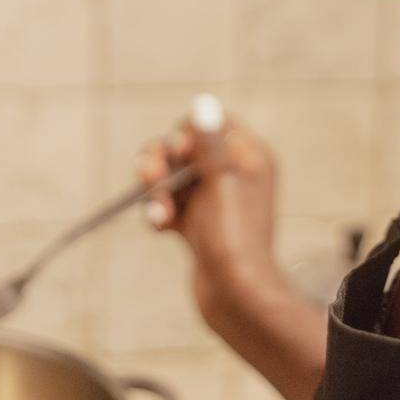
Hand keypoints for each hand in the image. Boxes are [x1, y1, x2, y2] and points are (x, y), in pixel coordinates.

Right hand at [135, 110, 280, 326]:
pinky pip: (170, 204)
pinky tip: (160, 226)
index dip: (190, 130)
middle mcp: (234, 175)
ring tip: (157, 210)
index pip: (215, 123)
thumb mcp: (221, 182)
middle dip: (163, 161)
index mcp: (250, 158)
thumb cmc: (235, 238)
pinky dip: (160, 211)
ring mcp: (215, 200)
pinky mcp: (198, 224)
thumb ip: (208, 142)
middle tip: (150, 176)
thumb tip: (204, 101)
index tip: (178, 148)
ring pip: (173, 177)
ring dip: (157, 189)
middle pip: (187, 148)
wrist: (237, 298)